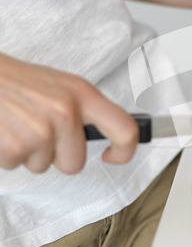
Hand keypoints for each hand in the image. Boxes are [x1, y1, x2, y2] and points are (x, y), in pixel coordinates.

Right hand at [0, 54, 138, 173]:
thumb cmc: (13, 80)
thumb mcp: (58, 85)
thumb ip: (82, 109)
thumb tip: (108, 135)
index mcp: (82, 94)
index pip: (124, 129)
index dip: (125, 151)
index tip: (112, 156)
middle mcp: (66, 111)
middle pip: (74, 163)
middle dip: (55, 155)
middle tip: (35, 130)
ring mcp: (41, 130)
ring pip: (42, 166)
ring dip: (27, 152)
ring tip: (15, 125)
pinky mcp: (16, 146)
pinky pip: (16, 166)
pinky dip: (6, 154)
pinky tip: (1, 131)